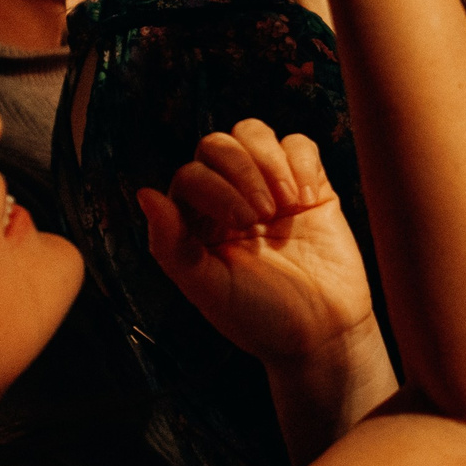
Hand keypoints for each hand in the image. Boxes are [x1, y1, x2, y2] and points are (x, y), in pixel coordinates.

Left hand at [138, 120, 377, 369]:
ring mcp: (271, 189)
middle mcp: (230, 199)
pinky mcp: (311, 186)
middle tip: (263, 216)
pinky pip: (300, 144)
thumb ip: (171, 245)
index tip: (244, 227)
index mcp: (198, 223)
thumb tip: (144, 194)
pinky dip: (301, 162)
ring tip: (287, 202)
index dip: (215, 188)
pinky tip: (307, 198)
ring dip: (269, 160)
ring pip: (254, 133)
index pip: (192, 173)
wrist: (322, 332)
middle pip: (218, 144)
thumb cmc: (259, 317)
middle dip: (241, 170)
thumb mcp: (208, 289)